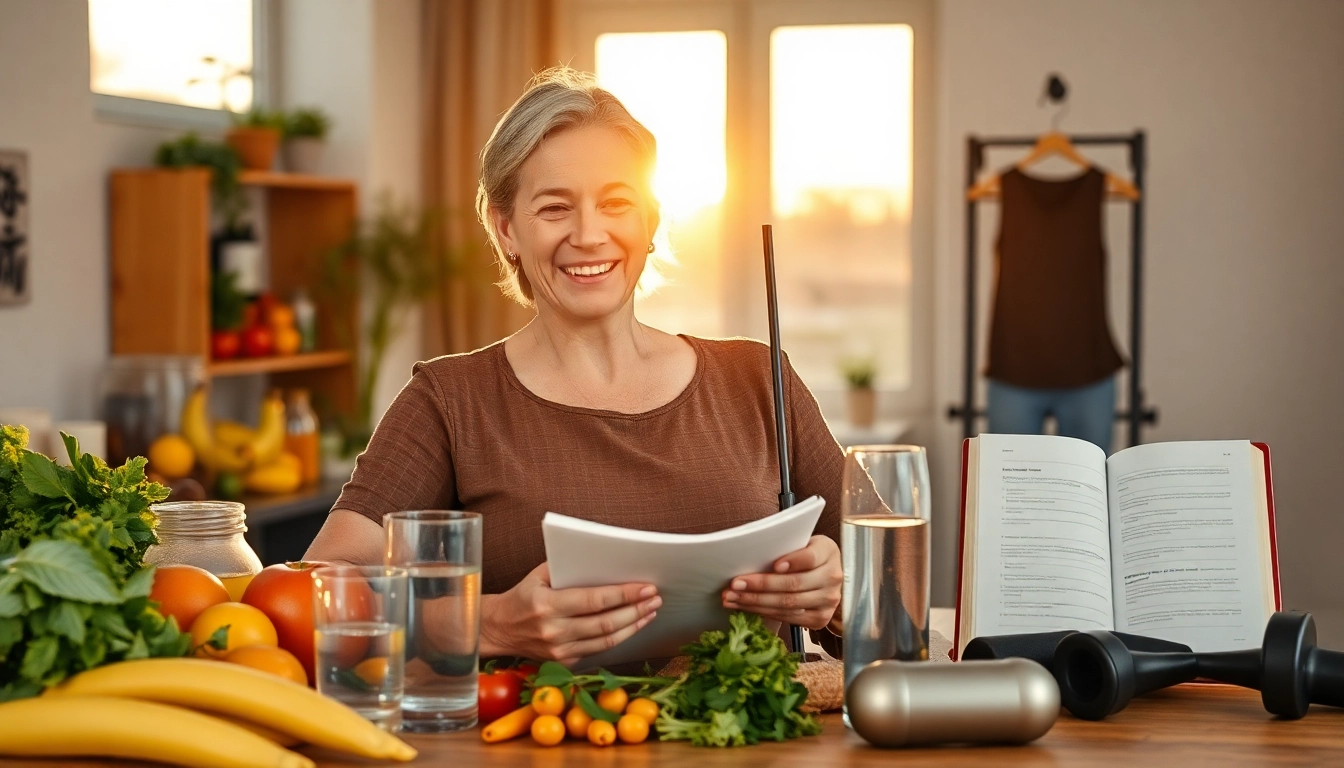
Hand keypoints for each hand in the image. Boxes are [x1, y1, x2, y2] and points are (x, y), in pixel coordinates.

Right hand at [480, 562, 660, 665]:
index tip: (646, 587)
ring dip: (633, 626)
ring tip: (650, 612)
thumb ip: (568, 568)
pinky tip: (632, 626)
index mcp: (547, 606)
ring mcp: (559, 651)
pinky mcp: (564, 663)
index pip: (595, 600)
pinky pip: (598, 651)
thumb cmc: (522, 596)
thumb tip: (606, 561)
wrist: (497, 630)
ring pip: (606, 642)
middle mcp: (554, 632)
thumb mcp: (538, 575)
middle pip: (606, 624)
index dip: (625, 594)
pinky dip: (619, 639)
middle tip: (655, 599)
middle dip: (636, 610)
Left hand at [721, 535, 841, 629]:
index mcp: (828, 552)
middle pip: (794, 584)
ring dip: (756, 602)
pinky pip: (789, 618)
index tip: (774, 565)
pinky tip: (746, 607)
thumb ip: (786, 546)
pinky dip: (764, 612)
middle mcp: (832, 578)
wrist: (825, 574)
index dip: (793, 561)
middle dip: (761, 586)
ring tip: (732, 598)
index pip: (810, 557)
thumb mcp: (802, 542)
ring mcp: (828, 601)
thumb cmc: (806, 554)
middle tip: (735, 584)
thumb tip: (753, 554)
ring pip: (788, 604)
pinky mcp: (820, 619)